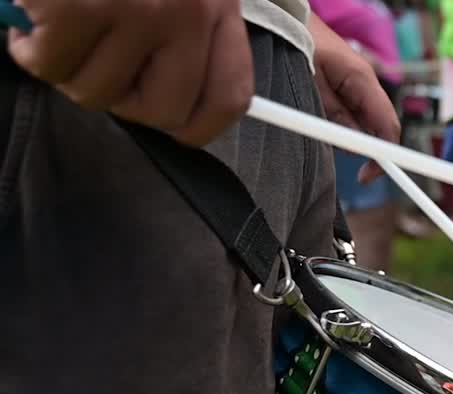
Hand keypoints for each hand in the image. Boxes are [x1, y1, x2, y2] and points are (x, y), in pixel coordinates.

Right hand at [8, 0, 252, 145]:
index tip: (175, 128)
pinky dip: (29, 49)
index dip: (199, 126)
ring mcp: (137, 7)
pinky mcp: (80, 5)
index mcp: (216, 3)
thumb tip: (179, 107)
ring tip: (59, 26)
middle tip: (93, 64)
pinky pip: (50, 66)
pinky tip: (32, 16)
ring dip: (66, 68)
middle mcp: (187, 10)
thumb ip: (187, 32)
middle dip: (119, 99)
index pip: (230, 96)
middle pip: (164, 110)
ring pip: (97, 92)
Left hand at [309, 15, 401, 183]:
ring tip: (312, 114)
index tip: (367, 175)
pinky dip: (335, 119)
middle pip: (376, 128)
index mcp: (363, 81)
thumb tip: (353, 145)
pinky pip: (348, 111)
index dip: (384, 156)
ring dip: (341, 129)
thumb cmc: (298, 42)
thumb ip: (335, 115)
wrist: (288, 16)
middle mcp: (366, 83)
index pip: (388, 127)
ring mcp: (358, 84)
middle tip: (326, 139)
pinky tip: (315, 107)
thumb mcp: (311, 84)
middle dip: (356, 142)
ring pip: (360, 122)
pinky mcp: (346, 84)